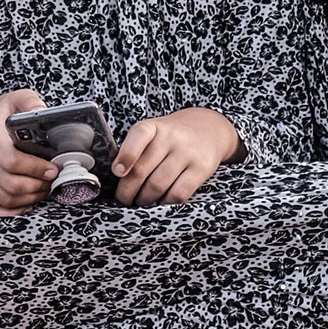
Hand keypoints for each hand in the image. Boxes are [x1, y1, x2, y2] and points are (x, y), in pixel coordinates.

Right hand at [0, 89, 53, 218]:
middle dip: (36, 187)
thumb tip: (46, 115)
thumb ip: (32, 104)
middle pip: (9, 184)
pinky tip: (23, 205)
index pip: (12, 161)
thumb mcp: (18, 99)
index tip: (52, 170)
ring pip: (2, 198)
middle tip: (50, 182)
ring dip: (27, 199)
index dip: (36, 170)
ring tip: (41, 190)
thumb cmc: (1, 112)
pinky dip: (7, 213)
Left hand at [112, 109, 238, 205]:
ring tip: (142, 200)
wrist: (209, 130)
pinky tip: (162, 198)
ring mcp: (188, 153)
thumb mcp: (153, 133)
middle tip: (124, 198)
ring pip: (158, 186)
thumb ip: (135, 150)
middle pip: (141, 170)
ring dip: (145, 199)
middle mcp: (171, 137)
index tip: (117, 172)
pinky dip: (165, 202)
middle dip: (127, 191)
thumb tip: (119, 179)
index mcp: (153, 127)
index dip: (126, 156)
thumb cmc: (171, 137)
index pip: (138, 136)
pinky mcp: (202, 168)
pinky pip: (178, 194)